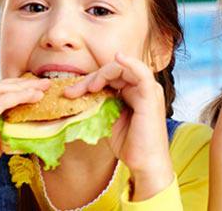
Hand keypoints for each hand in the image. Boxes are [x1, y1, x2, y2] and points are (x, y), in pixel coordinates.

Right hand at [0, 78, 49, 203]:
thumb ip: (1, 124)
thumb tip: (21, 117)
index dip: (13, 86)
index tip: (34, 87)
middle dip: (21, 82)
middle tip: (43, 83)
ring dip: (24, 88)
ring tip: (43, 88)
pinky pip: (1, 102)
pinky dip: (19, 97)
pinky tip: (34, 97)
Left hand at [65, 52, 170, 200]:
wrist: (145, 163)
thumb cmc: (130, 144)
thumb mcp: (108, 119)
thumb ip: (100, 104)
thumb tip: (79, 95)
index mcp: (134, 93)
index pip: (110, 77)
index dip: (89, 81)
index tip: (70, 93)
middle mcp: (142, 88)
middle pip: (115, 72)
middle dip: (91, 78)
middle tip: (72, 92)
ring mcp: (148, 91)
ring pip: (123, 70)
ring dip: (102, 74)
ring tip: (87, 88)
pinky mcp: (150, 96)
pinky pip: (142, 73)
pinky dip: (130, 63)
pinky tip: (119, 58)